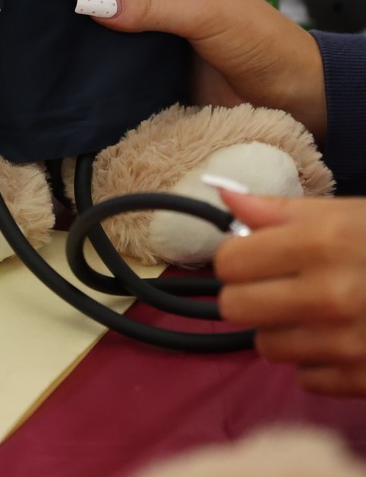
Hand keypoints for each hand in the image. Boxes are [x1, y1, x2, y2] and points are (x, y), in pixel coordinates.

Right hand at [78, 0, 326, 138]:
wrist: (285, 97)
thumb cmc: (256, 38)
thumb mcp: (203, 12)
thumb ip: (150, 6)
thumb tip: (89, 1)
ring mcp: (160, 28)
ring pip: (117, 21)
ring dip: (92, 24)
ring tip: (45, 16)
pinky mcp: (155, 63)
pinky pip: (122, 56)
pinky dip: (102, 56)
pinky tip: (68, 51)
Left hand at [216, 191, 365, 396]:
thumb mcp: (344, 213)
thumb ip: (279, 210)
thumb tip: (225, 197)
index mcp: (319, 243)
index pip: (229, 261)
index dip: (237, 257)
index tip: (252, 255)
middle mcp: (329, 295)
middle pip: (236, 307)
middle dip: (249, 294)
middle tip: (275, 286)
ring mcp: (346, 343)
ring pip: (266, 346)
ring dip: (282, 330)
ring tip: (312, 311)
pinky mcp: (363, 380)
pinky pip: (305, 378)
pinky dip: (316, 361)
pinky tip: (339, 338)